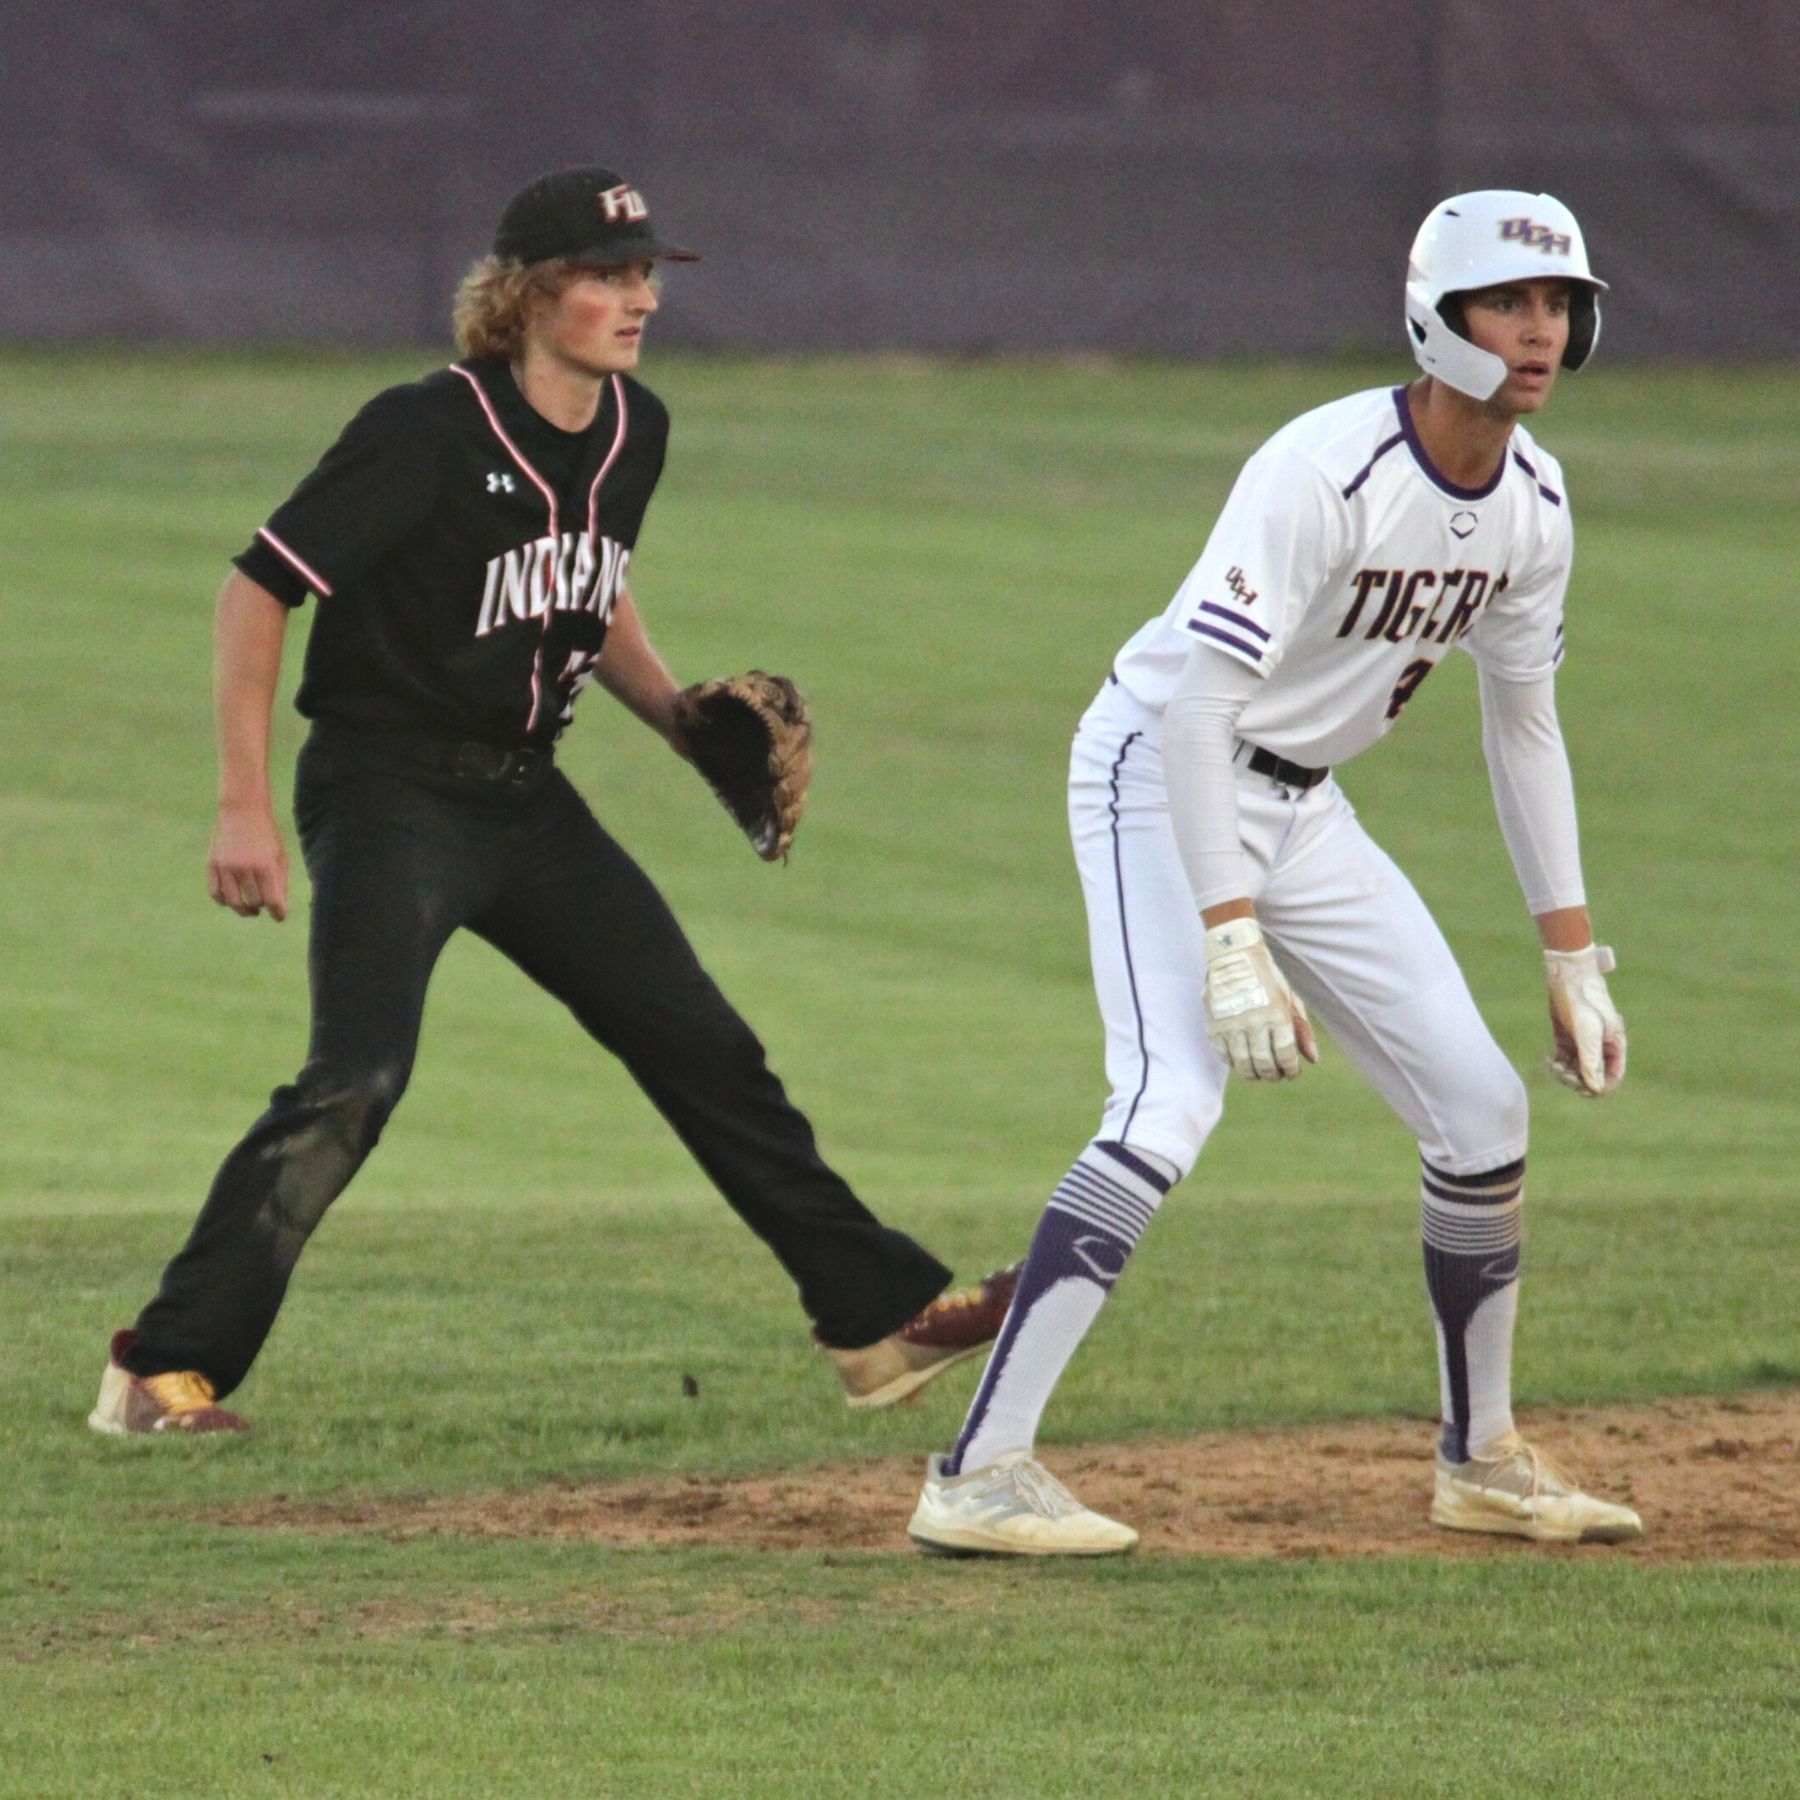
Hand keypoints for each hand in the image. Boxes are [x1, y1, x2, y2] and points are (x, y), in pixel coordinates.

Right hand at [208, 801, 288, 919]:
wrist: (242, 811)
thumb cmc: (267, 835)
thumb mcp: (280, 856)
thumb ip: (280, 883)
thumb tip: (279, 909)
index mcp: (265, 866)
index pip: (272, 900)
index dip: (278, 913)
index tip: (279, 917)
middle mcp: (244, 868)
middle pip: (253, 902)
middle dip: (261, 907)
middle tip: (264, 906)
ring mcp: (226, 867)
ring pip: (233, 902)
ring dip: (243, 909)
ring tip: (250, 909)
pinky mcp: (212, 864)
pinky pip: (216, 893)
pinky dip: (224, 901)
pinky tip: (232, 900)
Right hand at [1203, 917, 1318, 1079]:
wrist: (1233, 955)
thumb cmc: (1267, 978)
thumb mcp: (1289, 999)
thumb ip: (1302, 1029)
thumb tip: (1312, 1060)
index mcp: (1277, 1013)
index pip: (1285, 1054)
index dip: (1291, 1069)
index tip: (1292, 1073)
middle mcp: (1254, 1020)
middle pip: (1264, 1062)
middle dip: (1273, 1075)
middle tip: (1276, 1076)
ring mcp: (1232, 1024)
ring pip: (1242, 1063)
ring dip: (1253, 1074)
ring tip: (1258, 1074)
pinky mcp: (1214, 1024)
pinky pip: (1223, 1054)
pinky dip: (1233, 1063)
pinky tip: (1240, 1061)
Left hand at [1544, 943, 1624, 1095]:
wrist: (1566, 976)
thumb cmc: (1583, 1000)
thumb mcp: (1588, 1031)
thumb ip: (1591, 1059)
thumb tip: (1595, 1088)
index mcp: (1614, 1046)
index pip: (1612, 1078)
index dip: (1598, 1087)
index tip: (1580, 1086)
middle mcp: (1600, 1047)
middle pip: (1592, 1078)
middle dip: (1577, 1080)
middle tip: (1562, 1073)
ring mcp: (1583, 1044)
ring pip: (1576, 1071)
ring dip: (1564, 1073)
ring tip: (1553, 1064)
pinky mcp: (1567, 1039)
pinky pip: (1564, 1061)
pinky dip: (1556, 1064)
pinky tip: (1548, 1059)